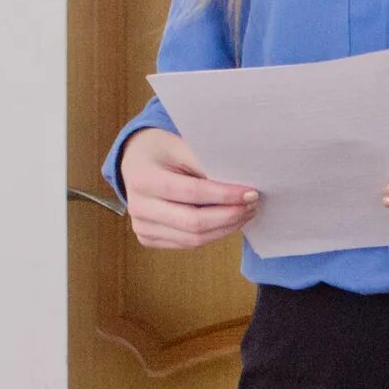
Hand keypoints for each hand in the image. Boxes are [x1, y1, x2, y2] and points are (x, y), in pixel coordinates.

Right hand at [116, 127, 258, 250]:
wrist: (136, 162)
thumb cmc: (162, 150)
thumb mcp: (181, 145)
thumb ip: (206, 161)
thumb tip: (240, 180)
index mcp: (144, 179)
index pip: (192, 192)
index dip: (225, 195)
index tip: (251, 192)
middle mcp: (138, 207)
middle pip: (194, 222)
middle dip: (229, 216)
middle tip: (253, 204)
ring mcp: (141, 227)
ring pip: (193, 239)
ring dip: (225, 228)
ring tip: (245, 212)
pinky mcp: (148, 239)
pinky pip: (187, 243)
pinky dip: (212, 234)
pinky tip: (227, 221)